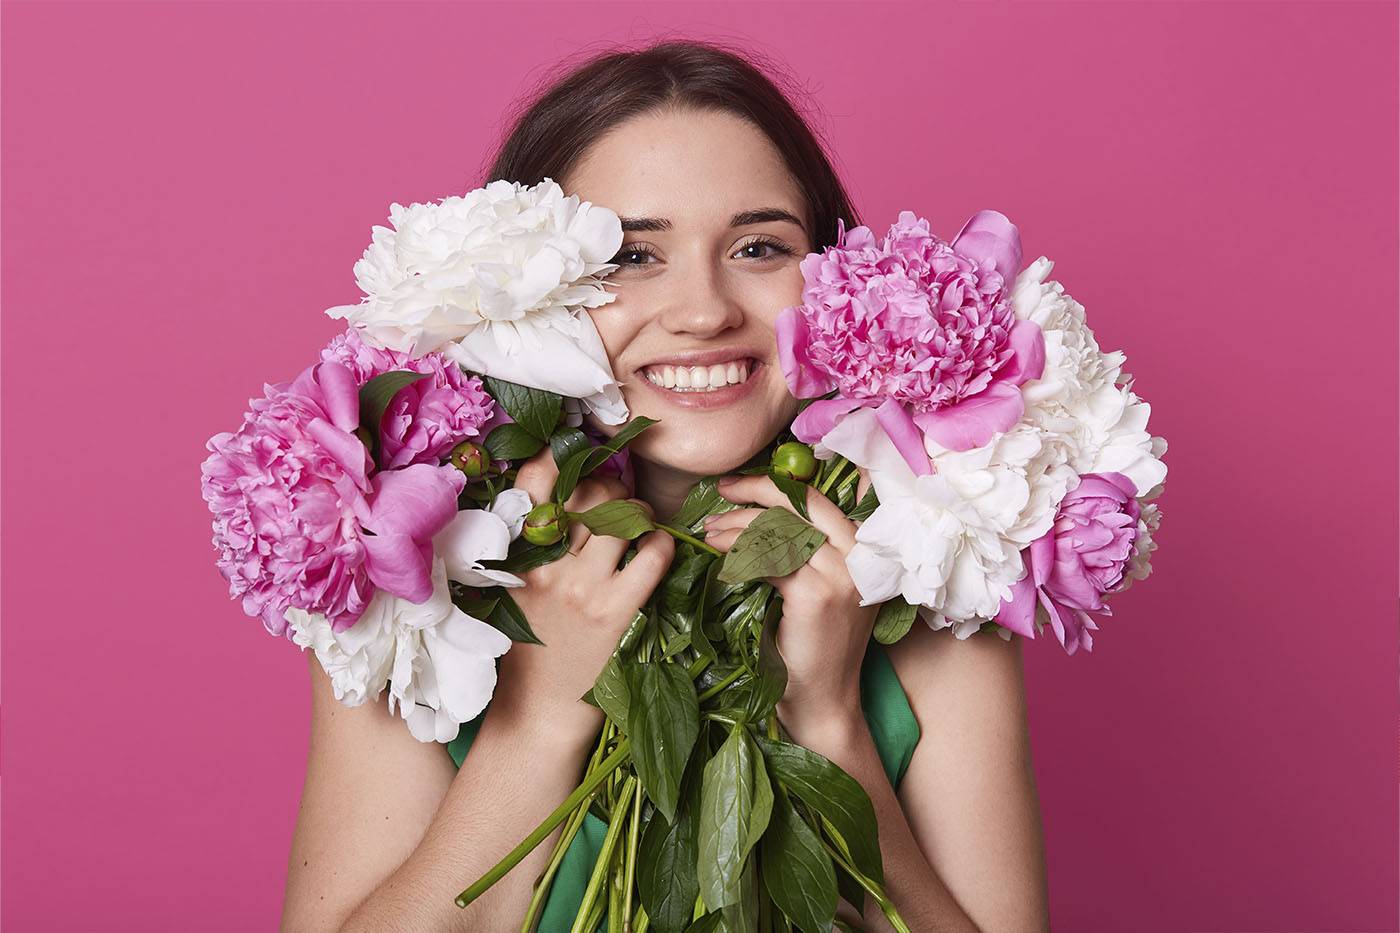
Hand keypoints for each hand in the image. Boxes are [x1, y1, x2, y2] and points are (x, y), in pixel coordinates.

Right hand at [492, 447, 674, 742]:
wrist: (536, 714)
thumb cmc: (525, 650)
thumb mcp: (510, 591)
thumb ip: (528, 548)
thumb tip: (560, 499)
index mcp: (514, 556)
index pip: (532, 485)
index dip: (556, 458)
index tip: (573, 453)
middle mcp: (546, 565)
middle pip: (586, 493)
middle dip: (608, 485)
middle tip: (617, 496)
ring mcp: (582, 588)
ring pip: (621, 517)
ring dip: (638, 509)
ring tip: (639, 521)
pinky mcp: (616, 612)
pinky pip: (651, 557)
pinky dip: (661, 542)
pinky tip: (658, 548)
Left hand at [702, 470, 875, 738]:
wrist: (822, 703)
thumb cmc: (812, 649)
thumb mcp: (820, 589)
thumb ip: (807, 551)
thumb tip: (760, 510)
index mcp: (866, 551)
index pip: (819, 500)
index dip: (776, 486)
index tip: (740, 487)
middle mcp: (863, 557)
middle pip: (803, 503)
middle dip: (755, 490)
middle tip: (720, 493)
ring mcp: (843, 574)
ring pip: (780, 528)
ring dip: (736, 525)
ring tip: (709, 532)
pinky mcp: (816, 593)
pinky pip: (768, 558)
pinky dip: (738, 552)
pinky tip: (719, 556)